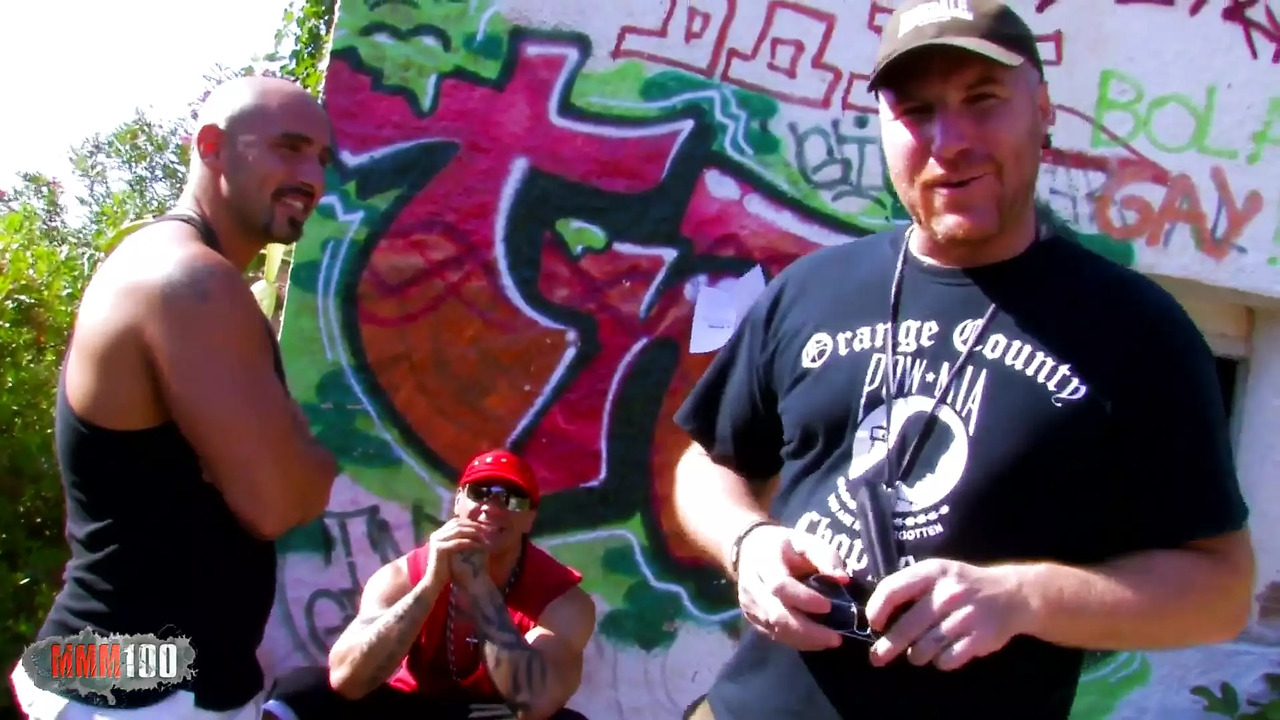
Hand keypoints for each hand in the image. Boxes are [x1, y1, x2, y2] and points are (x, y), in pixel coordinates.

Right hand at [424, 518, 490, 586]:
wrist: (434, 582)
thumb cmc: (446, 568)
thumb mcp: (453, 551)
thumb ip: (459, 541)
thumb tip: (474, 532)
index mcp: (439, 533)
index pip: (456, 521)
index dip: (470, 522)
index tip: (483, 527)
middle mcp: (436, 534)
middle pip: (458, 524)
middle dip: (474, 526)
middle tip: (487, 530)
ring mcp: (436, 540)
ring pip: (458, 530)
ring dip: (473, 532)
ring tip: (484, 537)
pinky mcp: (439, 548)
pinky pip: (458, 542)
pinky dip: (470, 543)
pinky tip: (479, 546)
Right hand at [734, 524, 849, 650]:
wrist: (751, 549)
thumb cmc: (787, 546)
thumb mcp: (808, 542)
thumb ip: (826, 557)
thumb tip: (843, 579)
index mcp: (766, 561)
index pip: (780, 585)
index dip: (803, 598)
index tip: (828, 607)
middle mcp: (753, 585)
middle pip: (776, 614)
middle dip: (807, 631)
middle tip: (835, 638)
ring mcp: (749, 604)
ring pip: (775, 629)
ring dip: (804, 639)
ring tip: (829, 641)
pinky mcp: (752, 618)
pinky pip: (774, 635)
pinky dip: (796, 641)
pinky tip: (815, 641)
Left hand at [865, 558, 1031, 670]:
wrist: (1012, 594)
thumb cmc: (962, 584)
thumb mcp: (936, 573)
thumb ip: (909, 588)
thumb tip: (875, 615)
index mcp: (932, 572)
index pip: (892, 589)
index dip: (876, 609)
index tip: (874, 625)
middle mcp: (947, 593)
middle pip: (907, 627)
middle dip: (888, 646)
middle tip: (877, 657)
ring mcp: (965, 616)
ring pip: (925, 648)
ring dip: (916, 655)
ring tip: (916, 653)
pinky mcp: (980, 638)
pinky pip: (947, 659)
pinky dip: (940, 662)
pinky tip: (941, 655)